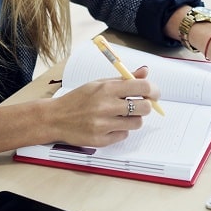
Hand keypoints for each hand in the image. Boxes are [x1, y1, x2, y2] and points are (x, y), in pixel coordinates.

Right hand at [44, 66, 161, 146]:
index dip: (153, 90)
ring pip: (136, 123)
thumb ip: (124, 79)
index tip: (154, 93)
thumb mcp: (99, 83)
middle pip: (145, 108)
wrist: (55, 118)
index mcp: (107, 89)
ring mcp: (103, 125)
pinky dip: (120, 130)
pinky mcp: (100, 140)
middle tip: (139, 105)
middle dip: (146, 106)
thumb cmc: (79, 99)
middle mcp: (106, 106)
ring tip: (121, 116)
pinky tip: (109, 125)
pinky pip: (123, 135)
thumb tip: (146, 71)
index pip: (142, 87)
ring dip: (133, 119)